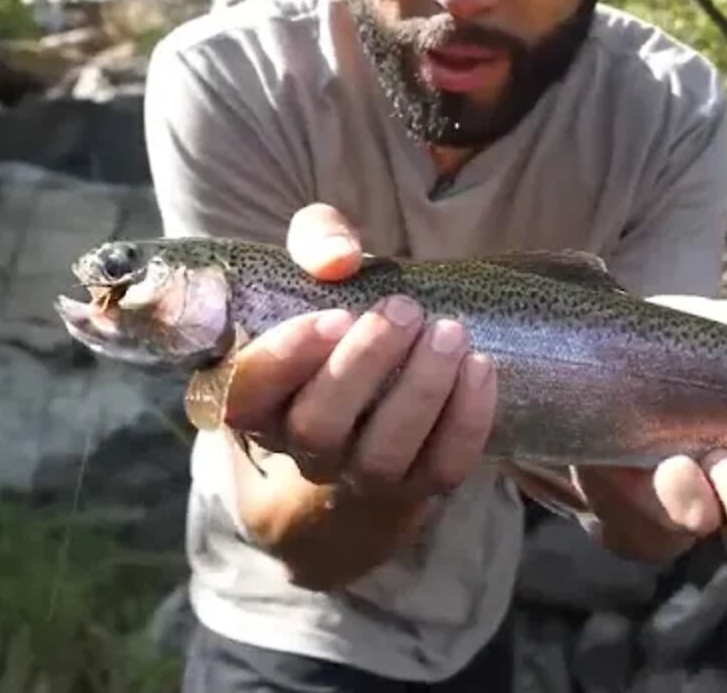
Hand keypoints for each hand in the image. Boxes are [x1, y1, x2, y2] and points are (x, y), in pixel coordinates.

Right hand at [222, 203, 497, 505]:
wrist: (380, 389)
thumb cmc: (339, 321)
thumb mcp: (317, 266)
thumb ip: (316, 240)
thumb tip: (339, 258)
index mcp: (259, 399)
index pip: (247, 395)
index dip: (287, 359)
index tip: (335, 315)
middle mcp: (302, 448)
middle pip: (317, 428)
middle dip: (364, 366)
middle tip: (404, 309)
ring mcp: (359, 475)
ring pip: (381, 456)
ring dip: (420, 391)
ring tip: (450, 333)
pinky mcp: (418, 486)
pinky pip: (442, 468)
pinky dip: (466, 421)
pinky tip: (480, 367)